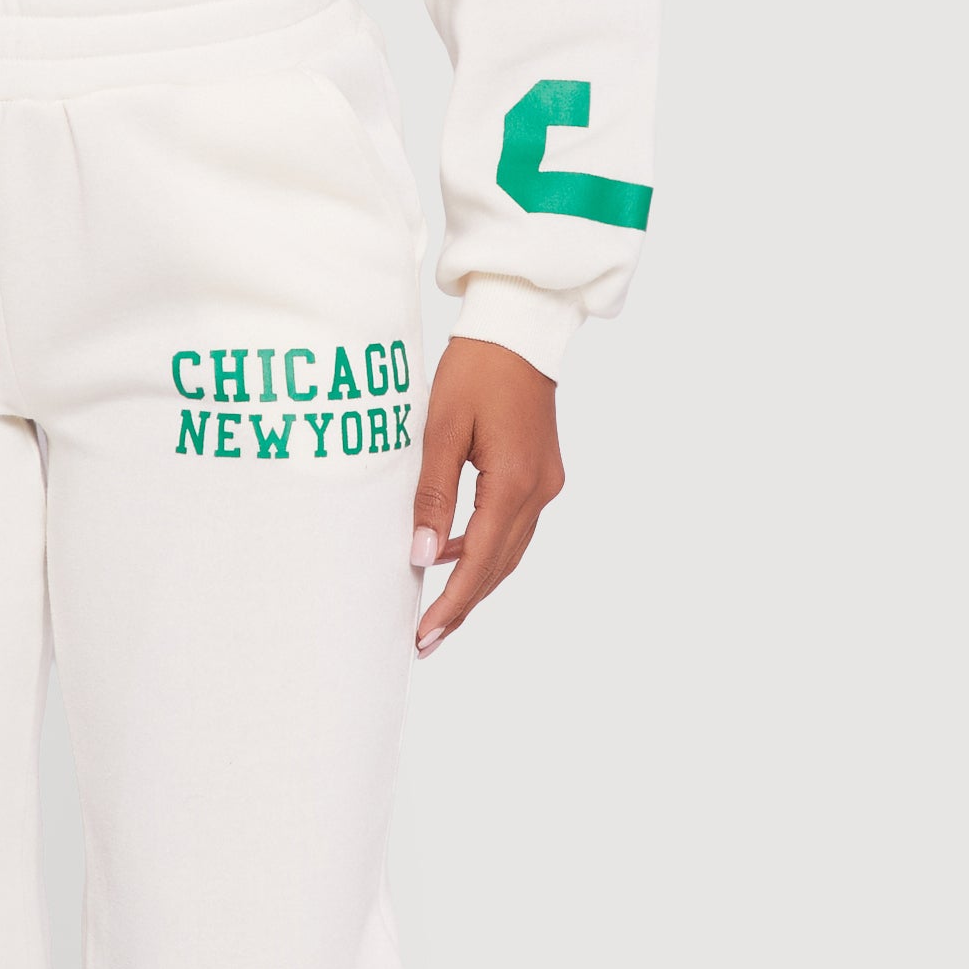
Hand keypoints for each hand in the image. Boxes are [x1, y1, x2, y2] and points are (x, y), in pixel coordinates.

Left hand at [410, 338, 563, 654]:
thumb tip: (423, 556)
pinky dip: (485, 549)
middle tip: (425, 640)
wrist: (519, 328)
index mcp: (514, 482)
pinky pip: (513, 526)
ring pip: (510, 550)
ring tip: (438, 612)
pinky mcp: (540, 472)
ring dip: (475, 582)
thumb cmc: (474, 369)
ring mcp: (545, 483)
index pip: (481, 561)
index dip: (452, 602)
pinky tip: (455, 556)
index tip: (424, 634)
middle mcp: (539, 490)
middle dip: (462, 605)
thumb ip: (433, 496)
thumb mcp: (441, 429)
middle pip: (500, 566)